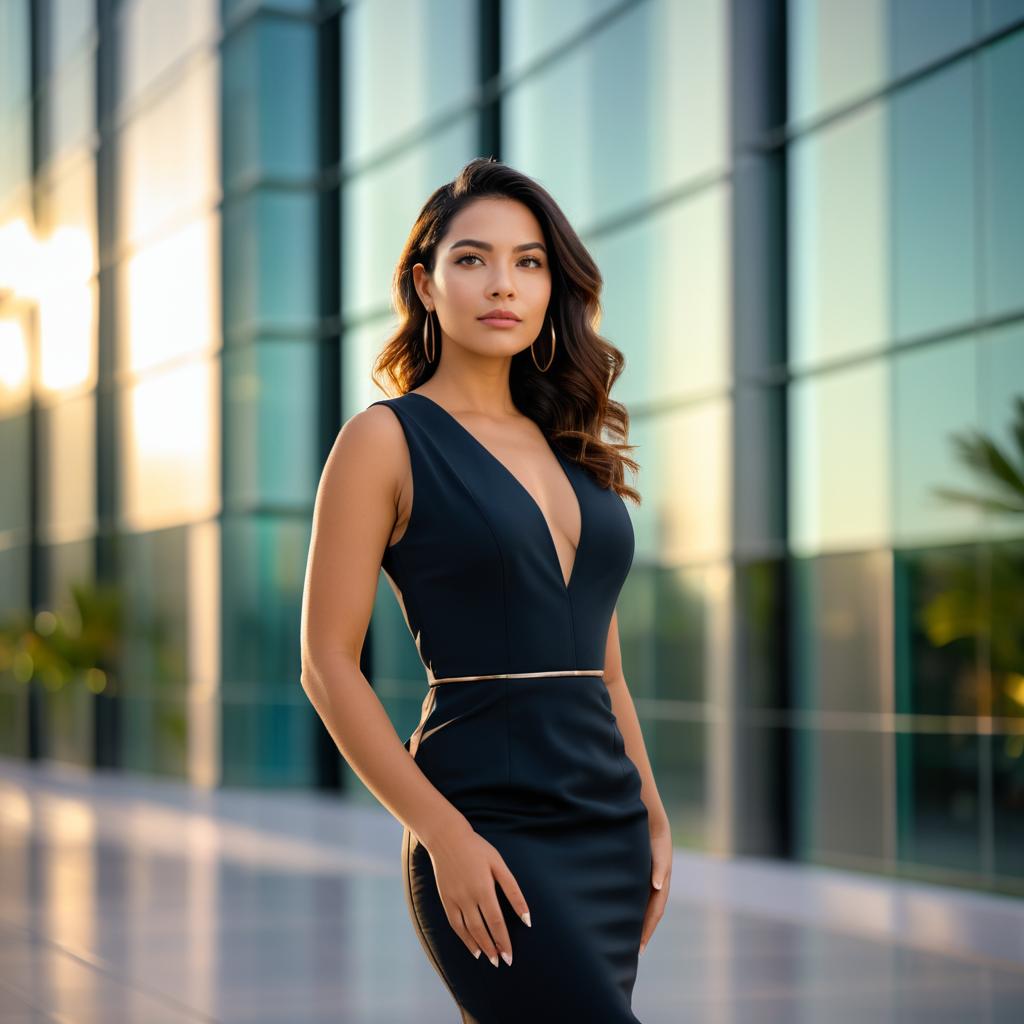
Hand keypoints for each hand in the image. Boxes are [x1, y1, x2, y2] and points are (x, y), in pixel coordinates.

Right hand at [425, 819, 531, 967]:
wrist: (446, 838)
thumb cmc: (477, 849)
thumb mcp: (498, 864)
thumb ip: (513, 891)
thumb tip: (526, 916)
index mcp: (483, 888)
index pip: (496, 922)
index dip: (503, 940)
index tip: (510, 956)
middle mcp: (467, 897)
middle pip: (482, 930)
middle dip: (493, 948)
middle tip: (502, 962)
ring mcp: (454, 899)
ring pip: (467, 930)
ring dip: (479, 947)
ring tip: (490, 959)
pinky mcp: (445, 899)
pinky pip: (455, 924)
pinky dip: (464, 938)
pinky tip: (473, 947)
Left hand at [639, 812, 671, 955]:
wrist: (647, 814)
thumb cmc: (652, 831)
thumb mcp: (659, 848)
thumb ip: (660, 866)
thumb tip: (658, 887)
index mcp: (661, 880)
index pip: (655, 911)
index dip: (648, 929)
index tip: (639, 947)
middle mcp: (656, 882)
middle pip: (650, 912)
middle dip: (643, 931)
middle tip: (633, 951)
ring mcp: (647, 877)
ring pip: (642, 905)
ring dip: (636, 921)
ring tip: (626, 938)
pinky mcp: (638, 871)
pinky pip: (636, 894)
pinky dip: (631, 907)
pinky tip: (620, 913)